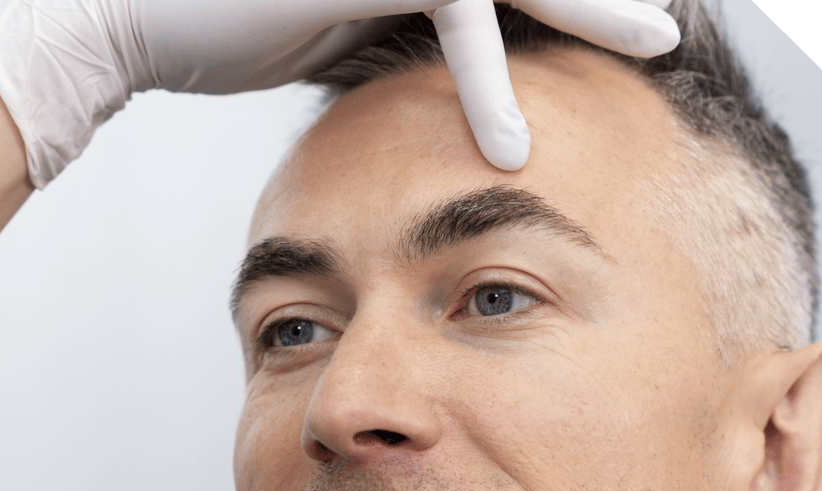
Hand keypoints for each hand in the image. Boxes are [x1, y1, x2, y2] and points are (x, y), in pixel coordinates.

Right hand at [0, 0, 678, 184]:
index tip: (642, 18)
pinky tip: (512, 146)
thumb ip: (411, 22)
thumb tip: (462, 58)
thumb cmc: (242, 16)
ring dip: (592, 7)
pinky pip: (451, 16)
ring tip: (662, 43)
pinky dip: (485, 81)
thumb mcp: (350, 16)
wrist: (145, 10)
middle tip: (676, 20)